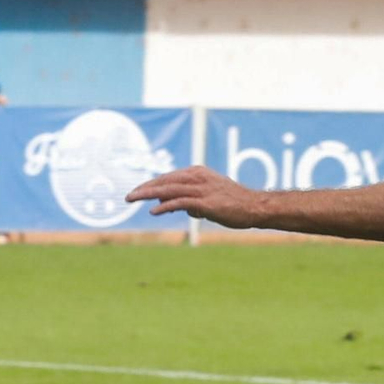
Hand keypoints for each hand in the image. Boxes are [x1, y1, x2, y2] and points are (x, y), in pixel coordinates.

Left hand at [125, 166, 264, 225]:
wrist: (255, 207)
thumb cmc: (234, 204)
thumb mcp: (209, 198)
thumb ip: (191, 199)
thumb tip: (173, 206)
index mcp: (197, 173)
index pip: (169, 177)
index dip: (152, 184)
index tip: (139, 191)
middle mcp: (197, 177)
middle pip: (164, 180)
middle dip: (144, 188)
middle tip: (128, 196)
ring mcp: (201, 189)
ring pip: (168, 189)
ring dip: (148, 194)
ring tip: (132, 199)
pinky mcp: (205, 201)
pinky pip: (180, 202)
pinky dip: (165, 206)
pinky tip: (153, 211)